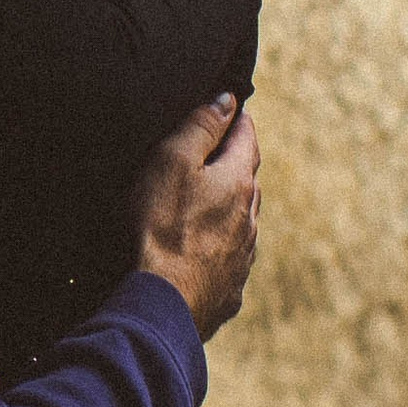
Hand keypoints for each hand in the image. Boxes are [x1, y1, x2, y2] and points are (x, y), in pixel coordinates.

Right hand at [130, 94, 259, 340]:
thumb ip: (201, 126)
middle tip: (214, 152)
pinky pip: (229, 260)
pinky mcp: (227, 292)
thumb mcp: (171, 161)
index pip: (247, 138)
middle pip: (247, 181)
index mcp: (237, 184)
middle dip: (233, 163)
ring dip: (228, 208)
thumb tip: (228, 100)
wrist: (158, 306)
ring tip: (205, 202)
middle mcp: (249, 221)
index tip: (230, 108)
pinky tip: (201, 252)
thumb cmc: (158, 227)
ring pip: (242, 222)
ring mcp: (241, 260)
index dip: (236, 119)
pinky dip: (218, 247)